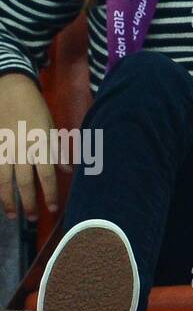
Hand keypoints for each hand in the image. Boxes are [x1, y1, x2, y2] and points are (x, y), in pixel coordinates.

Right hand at [0, 74, 57, 220]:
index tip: (54, 209)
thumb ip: (58, 151)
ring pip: (4, 181)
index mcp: (41, 144)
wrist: (10, 91)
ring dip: (8, 200)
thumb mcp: (53, 127)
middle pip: (25, 182)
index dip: (51, 193)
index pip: (47, 175)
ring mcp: (4, 149)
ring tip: (13, 215)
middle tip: (34, 219)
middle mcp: (22, 150)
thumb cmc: (36, 108)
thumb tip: (67, 172)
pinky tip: (0, 196)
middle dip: (29, 203)